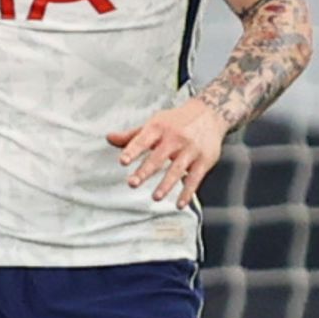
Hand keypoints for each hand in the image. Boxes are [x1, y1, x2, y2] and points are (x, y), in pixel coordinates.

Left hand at [106, 97, 228, 208]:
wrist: (209, 113)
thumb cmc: (176, 121)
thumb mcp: (154, 124)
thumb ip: (132, 136)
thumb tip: (108, 138)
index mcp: (159, 127)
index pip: (142, 140)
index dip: (132, 150)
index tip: (122, 161)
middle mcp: (175, 138)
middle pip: (158, 157)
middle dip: (145, 171)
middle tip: (132, 183)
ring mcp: (190, 150)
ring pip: (177, 169)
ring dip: (166, 184)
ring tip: (155, 197)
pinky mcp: (204, 160)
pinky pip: (195, 178)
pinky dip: (187, 192)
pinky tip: (179, 204)